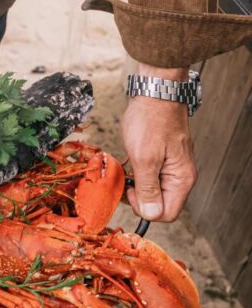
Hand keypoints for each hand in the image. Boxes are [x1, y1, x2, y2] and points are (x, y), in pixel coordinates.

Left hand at [121, 64, 196, 222]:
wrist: (156, 93)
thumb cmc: (151, 121)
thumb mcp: (145, 158)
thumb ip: (148, 188)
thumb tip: (151, 214)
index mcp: (181, 179)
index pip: (166, 214)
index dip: (145, 209)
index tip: (130, 191)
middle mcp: (181, 176)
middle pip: (161, 203)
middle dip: (140, 196)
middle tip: (126, 179)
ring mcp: (174, 166)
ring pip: (155, 189)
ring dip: (139, 183)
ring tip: (128, 167)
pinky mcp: (165, 158)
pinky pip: (153, 175)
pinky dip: (140, 172)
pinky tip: (132, 160)